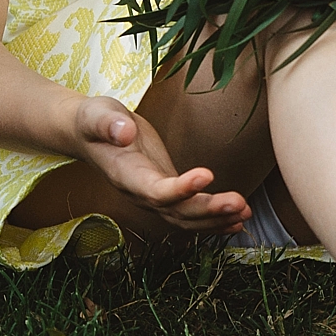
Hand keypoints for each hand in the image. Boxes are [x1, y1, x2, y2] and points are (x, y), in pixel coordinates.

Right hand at [73, 96, 250, 232]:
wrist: (90, 133)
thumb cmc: (95, 120)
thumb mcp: (96, 114)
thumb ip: (107, 123)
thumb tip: (123, 131)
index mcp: (125, 176)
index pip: (154, 190)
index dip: (179, 189)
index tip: (207, 174)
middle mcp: (140, 193)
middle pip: (176, 212)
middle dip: (208, 211)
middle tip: (240, 204)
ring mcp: (153, 196)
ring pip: (185, 218)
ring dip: (216, 219)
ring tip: (245, 214)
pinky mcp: (166, 193)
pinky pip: (189, 214)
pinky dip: (213, 220)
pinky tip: (236, 222)